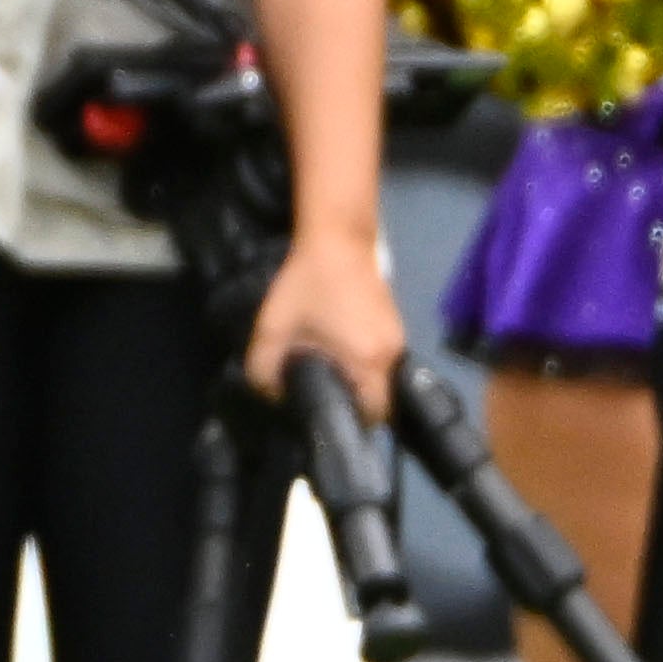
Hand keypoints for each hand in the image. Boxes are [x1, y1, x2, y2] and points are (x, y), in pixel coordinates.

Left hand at [247, 234, 406, 419]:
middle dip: (353, 404)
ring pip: (381, 378)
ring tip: (328, 376)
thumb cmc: (306, 283)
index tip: (329, 420)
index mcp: (368, 359)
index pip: (374, 414)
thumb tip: (273, 395)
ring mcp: (397, 336)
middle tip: (323, 400)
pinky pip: (381, 358)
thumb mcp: (273, 328)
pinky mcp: (393, 323)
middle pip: (380, 397)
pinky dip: (363, 364)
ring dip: (358, 382)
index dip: (352, 423)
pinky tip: (338, 353)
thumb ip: (265, 370)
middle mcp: (391, 352)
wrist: (337, 237)